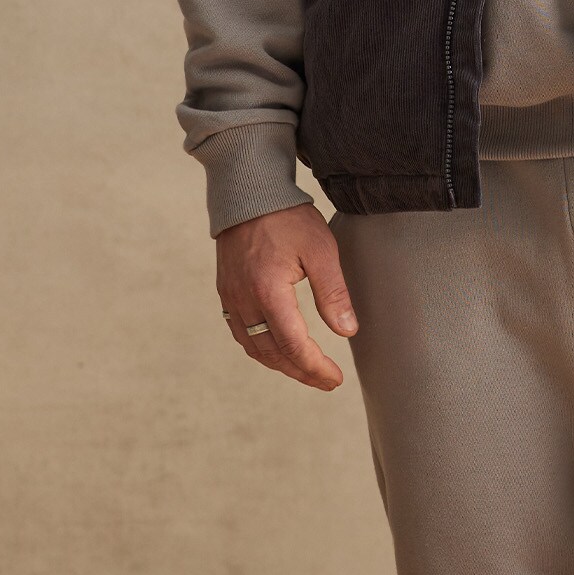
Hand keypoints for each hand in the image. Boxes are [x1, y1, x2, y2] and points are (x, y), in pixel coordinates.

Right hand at [216, 201, 358, 389]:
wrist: (249, 193)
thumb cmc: (287, 217)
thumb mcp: (320, 249)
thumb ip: (333, 293)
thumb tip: (347, 331)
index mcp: (269, 292)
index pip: (292, 345)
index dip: (315, 367)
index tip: (334, 378)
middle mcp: (244, 301)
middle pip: (272, 354)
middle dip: (301, 372)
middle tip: (325, 381)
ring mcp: (231, 299)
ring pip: (254, 347)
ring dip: (280, 364)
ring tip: (305, 370)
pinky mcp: (226, 293)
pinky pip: (241, 334)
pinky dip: (260, 349)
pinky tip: (276, 349)